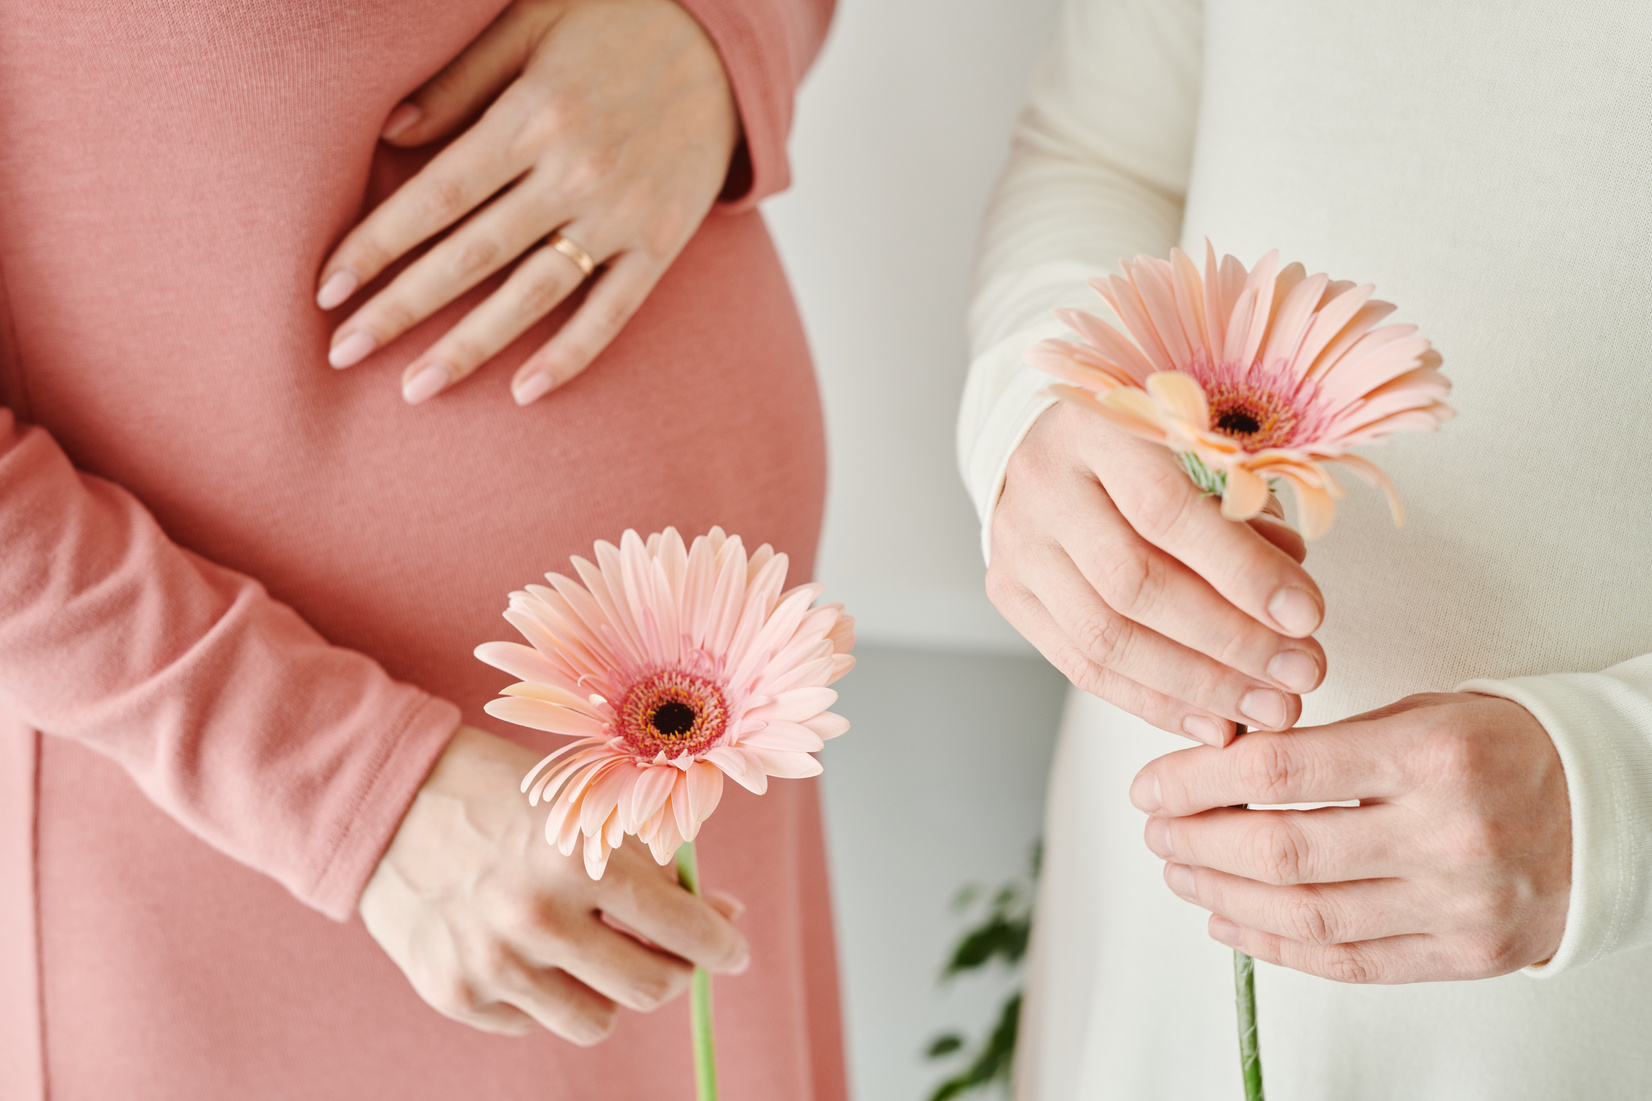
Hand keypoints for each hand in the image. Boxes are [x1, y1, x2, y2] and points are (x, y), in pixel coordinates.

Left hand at [317, 0, 738, 405]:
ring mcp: (622, 214)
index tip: (326, 287)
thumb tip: (388, 135)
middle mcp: (575, 172)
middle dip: (401, 308)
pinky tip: (525, 393)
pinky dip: (572, 354)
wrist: (723, 42)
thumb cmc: (614, 22)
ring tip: (414, 390)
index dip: (377, 244)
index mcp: (534, 116)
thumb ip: (460, 80)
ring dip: (469, 347)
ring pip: (533, 294)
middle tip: (341, 352)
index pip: (437, 195)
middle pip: (471, 255)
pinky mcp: (662, 242)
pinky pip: (612, 310)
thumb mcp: (532, 21)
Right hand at [360, 726, 747, 1042]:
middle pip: (648, 987)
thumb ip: (651, 862)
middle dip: (674, 969)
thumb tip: (719, 916)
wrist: (388, 795)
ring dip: (610, 990)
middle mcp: (537, 919)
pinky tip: (529, 948)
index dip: (723, 944)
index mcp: (579, 859)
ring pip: (596, 1021)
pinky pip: (533, 1022)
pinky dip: (546, 993)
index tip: (734, 949)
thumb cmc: (500, 790)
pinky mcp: (453, 994)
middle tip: (672, 949)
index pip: (682, 928)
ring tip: (594, 949)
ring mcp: (492, 965)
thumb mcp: (584, 806)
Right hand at [988, 402, 1327, 745]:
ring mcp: (1016, 541)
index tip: (1307, 615)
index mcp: (1096, 422)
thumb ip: (1246, 509)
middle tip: (1301, 675)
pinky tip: (1213, 720)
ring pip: (1103, 637)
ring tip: (1267, 708)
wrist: (1058, 441)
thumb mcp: (1208, 442)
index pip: (1166, 510)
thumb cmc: (1153, 438)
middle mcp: (1043, 482)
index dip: (1240, 570)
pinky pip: (1081, 665)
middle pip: (1132, 584)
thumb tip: (1289, 606)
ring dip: (1197, 685)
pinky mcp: (1009, 590)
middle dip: (1229, 641)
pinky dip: (1153, 702)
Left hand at [1132, 692, 1571, 982]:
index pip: (1279, 772)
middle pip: (1282, 852)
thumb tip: (1215, 766)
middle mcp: (1448, 834)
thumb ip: (1325, 745)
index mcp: (1431, 756)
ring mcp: (1459, 904)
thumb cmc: (1499, 750)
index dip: (1197, 781)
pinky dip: (1275, 947)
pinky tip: (1231, 923)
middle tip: (1157, 831)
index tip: (1153, 785)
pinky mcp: (1467, 955)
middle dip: (1197, 843)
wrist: (1608, 808)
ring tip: (1183, 874)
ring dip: (1223, 899)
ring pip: (1307, 917)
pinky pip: (1350, 963)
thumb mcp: (1419, 714)